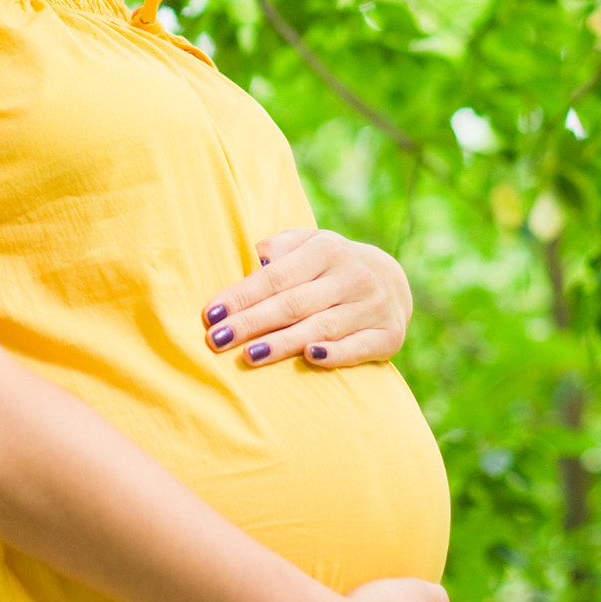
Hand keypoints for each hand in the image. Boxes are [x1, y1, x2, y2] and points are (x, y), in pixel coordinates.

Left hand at [201, 228, 412, 368]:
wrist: (390, 280)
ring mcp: (373, 306)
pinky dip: (336, 353)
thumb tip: (257, 258)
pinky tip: (310, 357)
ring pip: (321, 327)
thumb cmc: (328, 265)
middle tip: (217, 340)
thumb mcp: (307, 244)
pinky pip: (359, 347)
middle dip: (251, 323)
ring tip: (250, 356)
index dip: (242, 296)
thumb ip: (280, 248)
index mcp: (326, 249)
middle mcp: (352, 276)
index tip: (210, 314)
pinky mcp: (389, 335)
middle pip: (293, 304)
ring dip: (283, 343)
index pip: (275, 277)